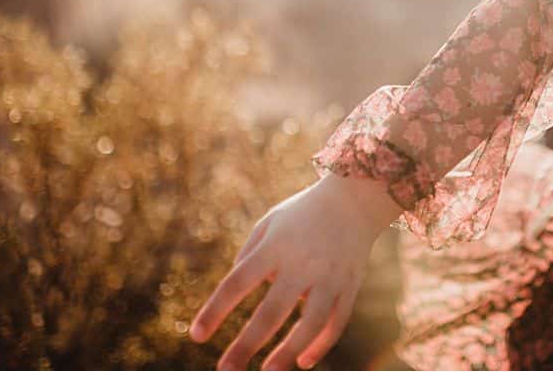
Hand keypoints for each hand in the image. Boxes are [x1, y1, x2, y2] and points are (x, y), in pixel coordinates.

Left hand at [189, 173, 401, 369]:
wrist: (355, 198)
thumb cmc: (302, 213)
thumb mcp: (270, 223)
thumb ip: (249, 254)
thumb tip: (235, 290)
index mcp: (275, 246)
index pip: (238, 282)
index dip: (216, 310)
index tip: (197, 336)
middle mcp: (302, 262)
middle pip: (272, 311)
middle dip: (247, 344)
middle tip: (226, 369)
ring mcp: (329, 276)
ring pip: (309, 324)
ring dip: (287, 352)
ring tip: (268, 371)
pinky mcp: (350, 285)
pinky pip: (335, 323)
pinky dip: (320, 345)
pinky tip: (302, 361)